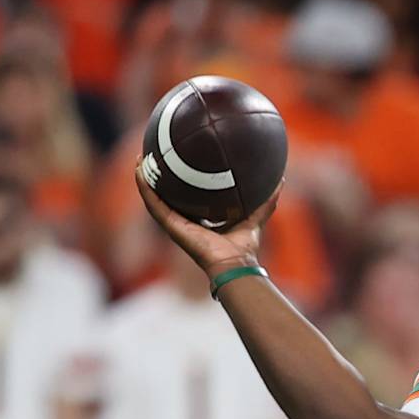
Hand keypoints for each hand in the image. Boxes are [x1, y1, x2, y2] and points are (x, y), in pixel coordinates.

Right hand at [136, 162, 278, 279]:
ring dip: (144, 178)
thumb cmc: (243, 247)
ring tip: (139, 158)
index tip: (176, 160)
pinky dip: (144, 187)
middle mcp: (183, 221)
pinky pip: (153, 203)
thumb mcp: (255, 216)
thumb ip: (266, 200)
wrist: (234, 263)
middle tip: (153, 155)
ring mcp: (174, 224)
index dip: (179, 179)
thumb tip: (280, 179)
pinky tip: (139, 170)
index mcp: (199, 219)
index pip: (185, 196)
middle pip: (164, 194)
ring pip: (152, 197)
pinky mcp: (170, 226)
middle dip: (157, 176)